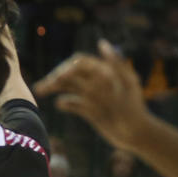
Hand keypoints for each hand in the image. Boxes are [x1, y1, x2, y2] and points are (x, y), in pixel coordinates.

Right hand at [34, 41, 152, 149]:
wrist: (137, 133)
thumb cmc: (135, 107)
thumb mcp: (127, 83)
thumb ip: (115, 63)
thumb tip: (101, 43)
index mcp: (105, 71)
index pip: (80, 63)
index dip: (67, 68)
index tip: (58, 78)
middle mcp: (97, 82)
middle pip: (71, 75)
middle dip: (55, 78)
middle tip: (41, 88)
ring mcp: (93, 97)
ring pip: (69, 88)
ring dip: (54, 88)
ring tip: (39, 92)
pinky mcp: (90, 111)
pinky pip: (73, 104)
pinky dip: (65, 103)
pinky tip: (59, 104)